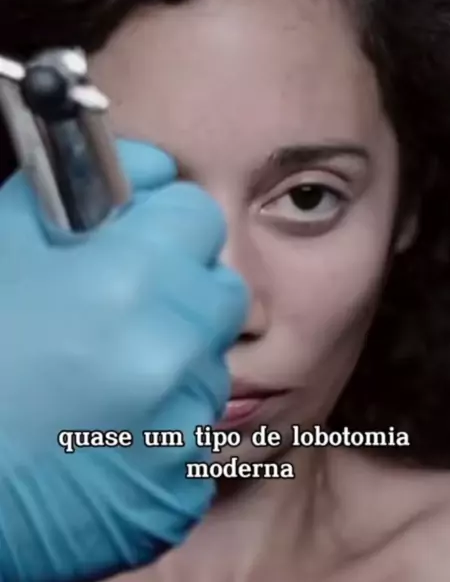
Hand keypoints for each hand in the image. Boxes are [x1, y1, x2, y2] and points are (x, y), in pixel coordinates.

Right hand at [0, 139, 248, 581]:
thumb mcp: (10, 242)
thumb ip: (87, 187)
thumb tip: (155, 168)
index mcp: (127, 279)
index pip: (201, 217)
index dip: (169, 227)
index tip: (143, 246)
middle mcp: (166, 350)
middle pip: (223, 292)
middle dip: (183, 294)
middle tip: (124, 315)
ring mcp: (177, 426)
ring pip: (212, 363)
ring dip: (175, 363)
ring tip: (106, 380)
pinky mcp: (179, 487)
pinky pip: (196, 433)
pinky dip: (164, 427)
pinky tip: (108, 429)